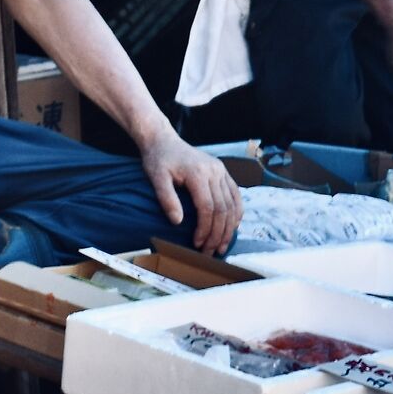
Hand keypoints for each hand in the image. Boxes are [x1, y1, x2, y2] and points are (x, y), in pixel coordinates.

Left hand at [143, 130, 241, 253]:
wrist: (164, 141)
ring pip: (232, 204)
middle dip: (218, 234)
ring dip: (229, 228)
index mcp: (198, 173)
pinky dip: (236, 213)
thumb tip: (178, 222)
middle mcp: (215, 171)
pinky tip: (231, 228)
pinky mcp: (223, 172)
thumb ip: (166, 198)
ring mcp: (221, 171)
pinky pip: (235, 196)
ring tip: (221, 246)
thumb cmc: (158, 160)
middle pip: (223, 209)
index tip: (198, 244)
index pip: (208, 207)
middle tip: (210, 252)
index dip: (205, 228)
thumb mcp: (155, 177)